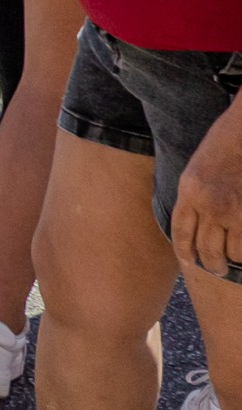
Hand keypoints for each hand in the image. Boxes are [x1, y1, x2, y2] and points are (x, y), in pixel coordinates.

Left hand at [171, 94, 241, 279]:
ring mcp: (233, 211)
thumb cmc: (226, 145)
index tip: (190, 261)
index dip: (184, 251)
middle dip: (212, 263)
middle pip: (205, 248)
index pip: (180, 231)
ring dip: (232, 259)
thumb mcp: (198, 168)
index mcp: (189, 190)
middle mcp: (208, 204)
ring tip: (233, 261)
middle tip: (217, 268)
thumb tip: (196, 221)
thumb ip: (195, 195)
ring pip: (230, 252)